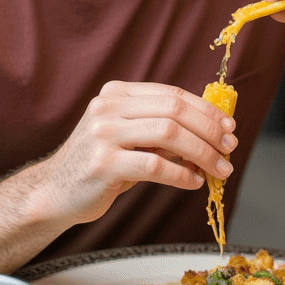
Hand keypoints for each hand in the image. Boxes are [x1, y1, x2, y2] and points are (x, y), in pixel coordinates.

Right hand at [40, 81, 237, 227]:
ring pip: (169, 135)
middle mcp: (108, 107)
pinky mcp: (103, 164)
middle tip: (229, 149)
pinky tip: (194, 182)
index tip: (229, 126)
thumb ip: (161, 130)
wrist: (55, 191)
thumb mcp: (129, 138)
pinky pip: (155, 166)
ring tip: (219, 169)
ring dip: (202, 153)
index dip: (205, 110)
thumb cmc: (99, 164)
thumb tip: (213, 132)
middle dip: (209, 130)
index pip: (172, 94)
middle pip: (174, 111)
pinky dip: (182, 175)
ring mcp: (103, 134)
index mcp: (116, 93)